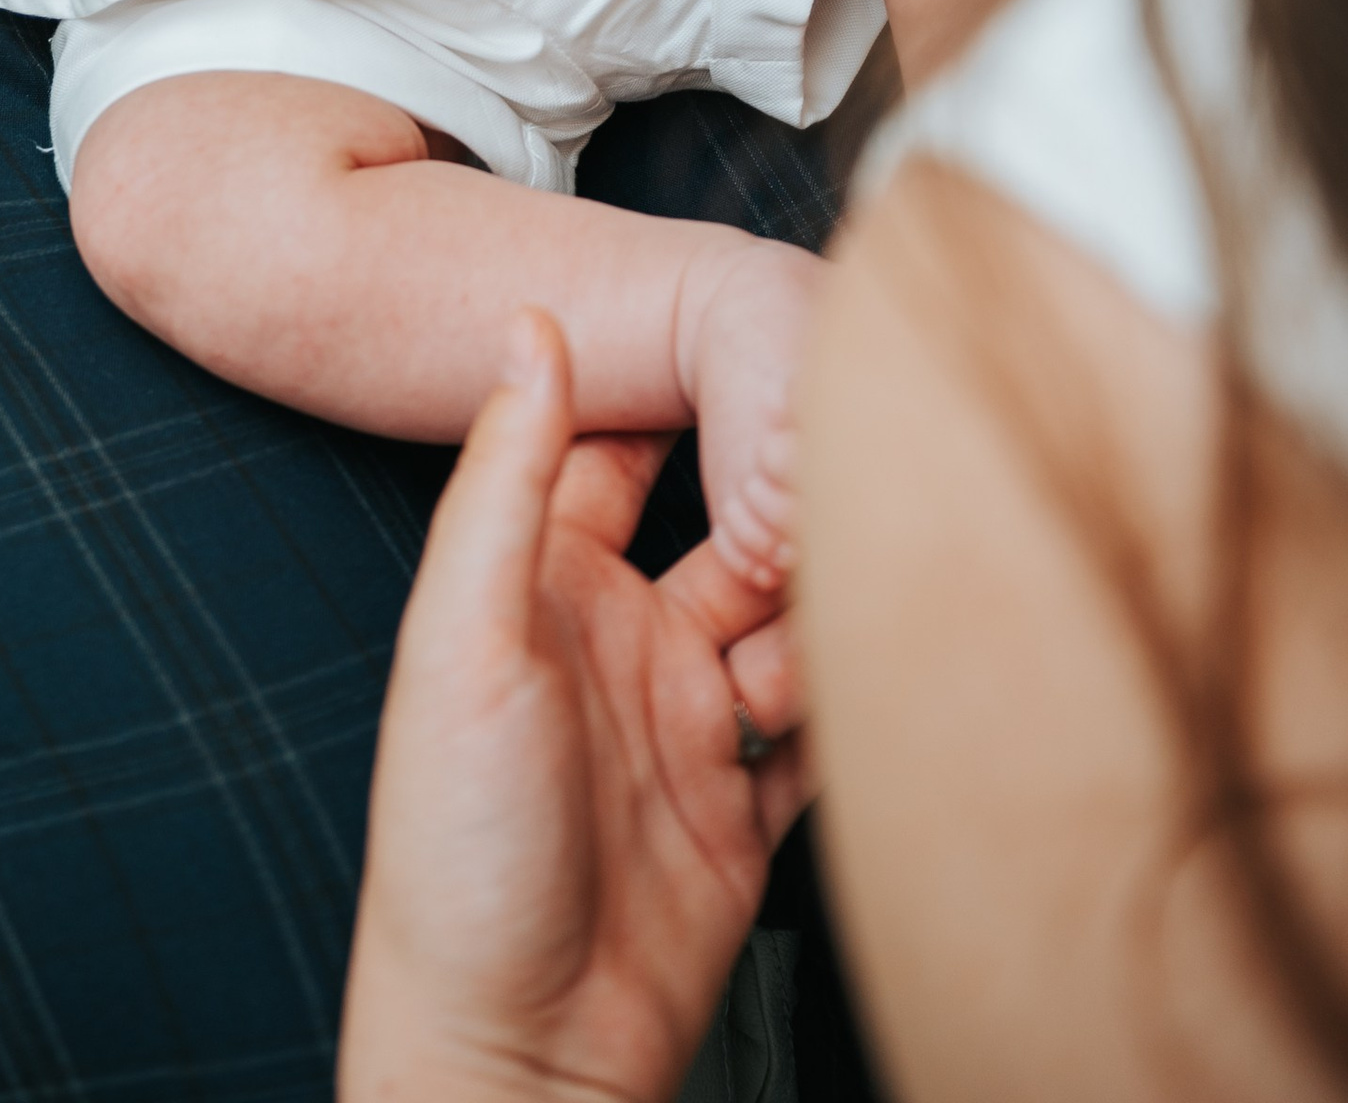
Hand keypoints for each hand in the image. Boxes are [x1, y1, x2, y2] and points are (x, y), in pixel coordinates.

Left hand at [339, 317, 809, 1102]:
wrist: (514, 1053)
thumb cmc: (458, 853)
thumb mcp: (465, 642)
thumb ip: (506, 479)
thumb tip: (527, 318)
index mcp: (538, 582)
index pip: (621, 445)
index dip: (688, 395)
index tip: (764, 346)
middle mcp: (618, 637)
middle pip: (730, 530)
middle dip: (784, 513)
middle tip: (836, 499)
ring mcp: (684, 722)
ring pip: (790, 621)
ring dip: (824, 619)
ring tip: (834, 635)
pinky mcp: (741, 809)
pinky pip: (822, 730)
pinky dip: (859, 709)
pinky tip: (889, 688)